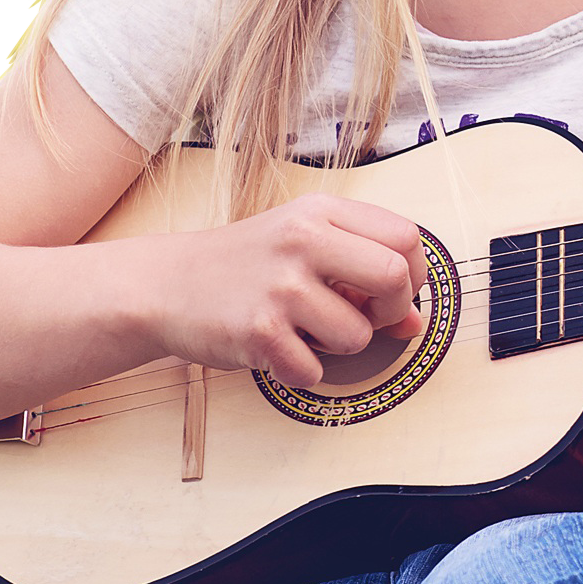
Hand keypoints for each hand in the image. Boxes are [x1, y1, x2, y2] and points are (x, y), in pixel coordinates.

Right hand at [143, 193, 427, 389]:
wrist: (166, 284)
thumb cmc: (246, 265)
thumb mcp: (305, 246)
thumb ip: (363, 272)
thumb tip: (416, 323)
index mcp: (319, 212)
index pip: (406, 237)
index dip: (412, 272)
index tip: (389, 291)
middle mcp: (302, 241)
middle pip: (396, 276)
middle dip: (391, 309)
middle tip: (362, 316)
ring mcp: (280, 286)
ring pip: (358, 335)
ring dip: (339, 346)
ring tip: (305, 330)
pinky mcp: (258, 331)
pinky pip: (314, 371)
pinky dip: (301, 370)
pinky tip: (276, 348)